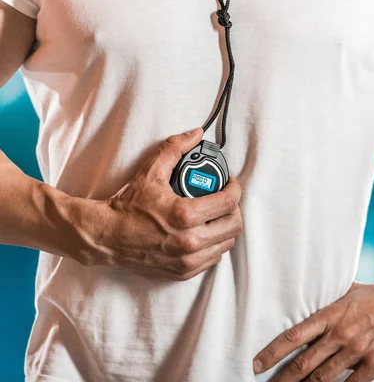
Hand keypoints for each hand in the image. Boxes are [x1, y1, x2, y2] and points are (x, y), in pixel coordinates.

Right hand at [73, 127, 242, 279]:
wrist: (106, 236)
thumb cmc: (127, 205)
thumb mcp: (150, 172)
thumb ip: (175, 149)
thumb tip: (196, 134)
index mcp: (185, 216)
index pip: (229, 202)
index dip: (235, 189)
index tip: (230, 183)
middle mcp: (190, 241)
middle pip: (234, 225)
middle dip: (234, 209)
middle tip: (225, 199)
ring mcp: (188, 260)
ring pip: (226, 243)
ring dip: (226, 227)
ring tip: (216, 215)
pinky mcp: (183, 271)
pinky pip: (213, 258)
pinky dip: (214, 245)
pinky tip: (205, 232)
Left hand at [253, 279, 373, 381]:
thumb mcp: (350, 291)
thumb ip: (330, 300)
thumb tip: (310, 297)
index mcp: (331, 314)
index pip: (293, 336)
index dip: (273, 352)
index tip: (257, 364)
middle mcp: (340, 333)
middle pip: (303, 363)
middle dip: (282, 378)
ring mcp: (357, 350)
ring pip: (322, 378)